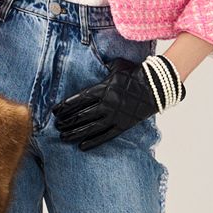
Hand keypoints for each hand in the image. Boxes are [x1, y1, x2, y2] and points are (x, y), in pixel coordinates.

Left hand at [52, 56, 185, 150]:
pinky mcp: (123, 125)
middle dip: (67, 121)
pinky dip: (92, 142)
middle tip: (56, 125)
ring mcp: (115, 116)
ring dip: (75, 133)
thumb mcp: (118, 66)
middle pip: (81, 115)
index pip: (79, 100)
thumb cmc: (136, 73)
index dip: (65, 106)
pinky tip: (81, 146)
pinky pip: (105, 136)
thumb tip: (95, 66)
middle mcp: (107, 104)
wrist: (157, 86)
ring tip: (63, 137)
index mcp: (103, 88)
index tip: (55, 111)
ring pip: (90, 128)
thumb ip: (104, 69)